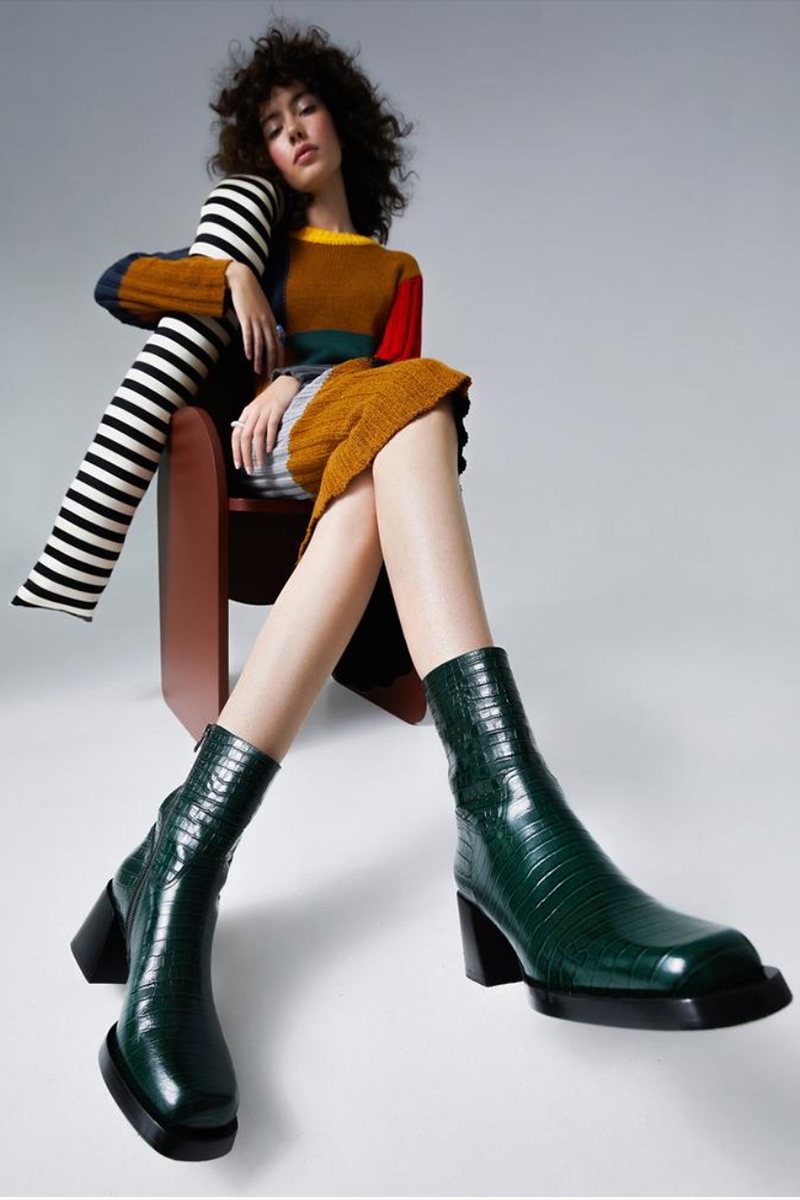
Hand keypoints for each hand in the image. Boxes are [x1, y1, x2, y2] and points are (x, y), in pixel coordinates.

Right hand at [225, 261, 285, 377]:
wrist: (243, 280)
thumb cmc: (252, 296)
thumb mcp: (262, 310)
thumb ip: (265, 323)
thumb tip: (266, 336)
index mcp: (272, 321)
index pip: (279, 343)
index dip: (279, 357)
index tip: (279, 368)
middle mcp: (267, 322)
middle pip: (272, 346)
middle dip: (271, 362)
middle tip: (269, 375)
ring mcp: (257, 320)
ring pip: (260, 344)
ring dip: (259, 359)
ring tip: (257, 370)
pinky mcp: (246, 318)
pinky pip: (249, 335)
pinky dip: (249, 347)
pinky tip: (248, 356)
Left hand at [232, 375, 300, 473]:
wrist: (287, 382)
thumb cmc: (274, 400)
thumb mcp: (260, 411)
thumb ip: (253, 424)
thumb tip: (248, 444)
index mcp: (247, 413)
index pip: (236, 435)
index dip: (235, 451)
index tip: (238, 466)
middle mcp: (253, 411)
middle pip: (245, 436)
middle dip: (245, 455)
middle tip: (249, 470)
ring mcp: (265, 409)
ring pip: (256, 433)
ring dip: (257, 451)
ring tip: (261, 465)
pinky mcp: (278, 408)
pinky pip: (271, 425)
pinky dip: (269, 438)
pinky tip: (269, 450)